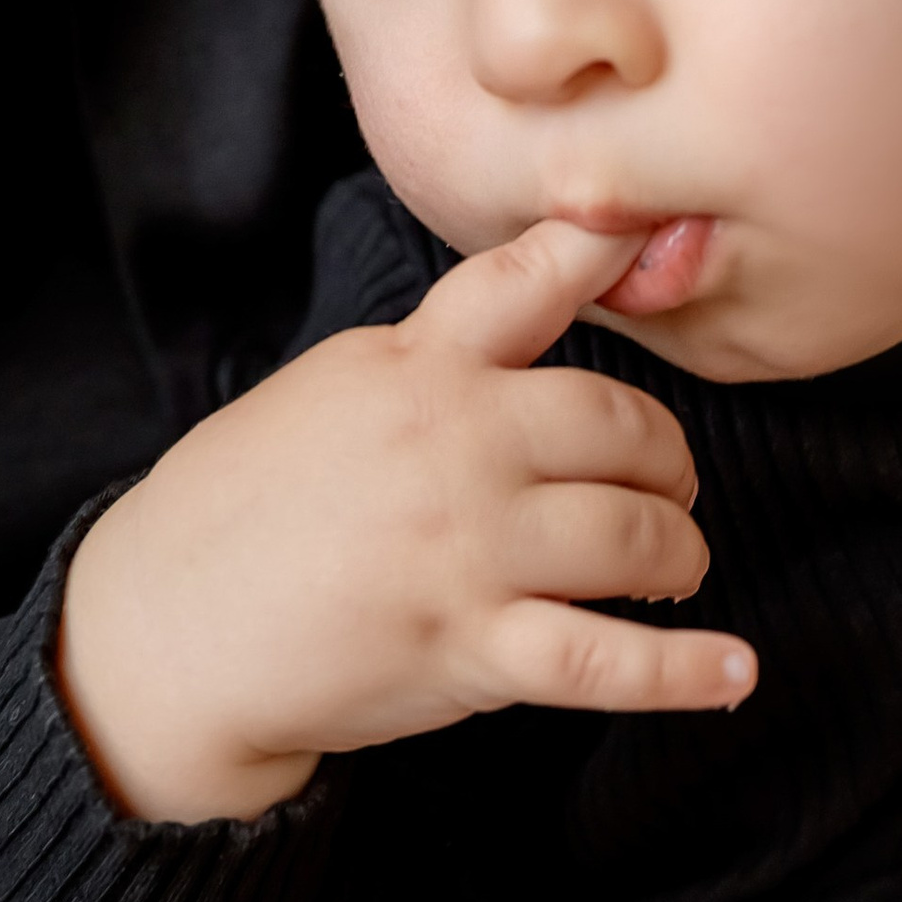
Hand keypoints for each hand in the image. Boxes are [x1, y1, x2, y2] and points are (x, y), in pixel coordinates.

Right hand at [59, 220, 757, 823]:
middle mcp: (451, 444)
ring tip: (671, 566)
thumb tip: (529, 308)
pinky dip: (684, 670)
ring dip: (675, 552)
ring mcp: (465, 547)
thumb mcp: (329, 390)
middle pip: (618, 425)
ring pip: (631, 535)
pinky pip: (605, 661)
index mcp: (413, 367)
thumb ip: (434, 355)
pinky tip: (736, 669)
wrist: (165, 630)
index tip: (660, 231)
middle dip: (666, 461)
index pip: (527, 282)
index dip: (606, 251)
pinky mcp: (470, 647)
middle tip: (666, 490)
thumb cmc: (242, 510)